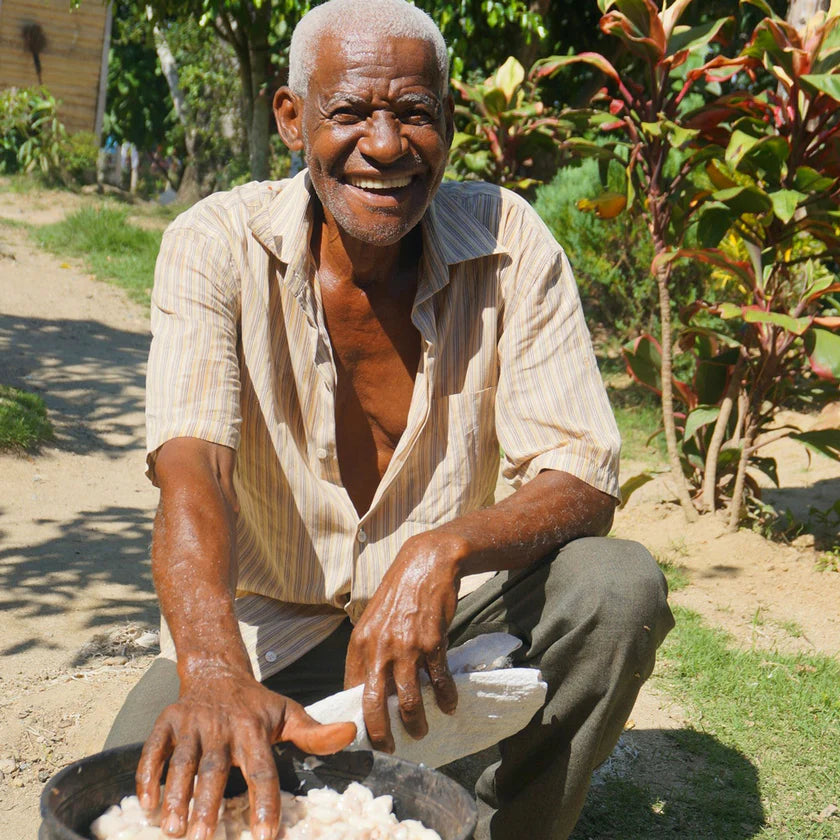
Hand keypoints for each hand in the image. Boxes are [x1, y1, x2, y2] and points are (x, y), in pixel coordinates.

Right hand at [135, 665, 355, 839]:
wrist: (218, 672)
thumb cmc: (256, 705)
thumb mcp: (288, 713)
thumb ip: (315, 733)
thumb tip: (352, 733)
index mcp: (253, 728)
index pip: (261, 768)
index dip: (265, 801)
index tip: (266, 836)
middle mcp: (222, 725)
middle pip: (215, 768)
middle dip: (208, 805)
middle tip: (203, 839)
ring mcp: (192, 723)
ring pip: (183, 761)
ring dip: (176, 796)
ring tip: (174, 830)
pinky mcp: (167, 721)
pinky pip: (153, 749)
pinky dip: (147, 775)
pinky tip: (147, 805)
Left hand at [344, 533, 463, 751]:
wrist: (427, 563)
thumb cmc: (400, 593)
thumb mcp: (373, 618)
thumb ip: (369, 650)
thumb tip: (367, 685)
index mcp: (360, 642)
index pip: (352, 690)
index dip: (358, 716)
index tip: (365, 733)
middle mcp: (379, 647)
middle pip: (375, 704)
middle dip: (381, 734)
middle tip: (389, 748)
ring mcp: (407, 647)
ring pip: (409, 700)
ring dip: (416, 723)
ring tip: (421, 731)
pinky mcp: (432, 643)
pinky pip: (438, 681)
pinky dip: (445, 698)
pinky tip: (449, 705)